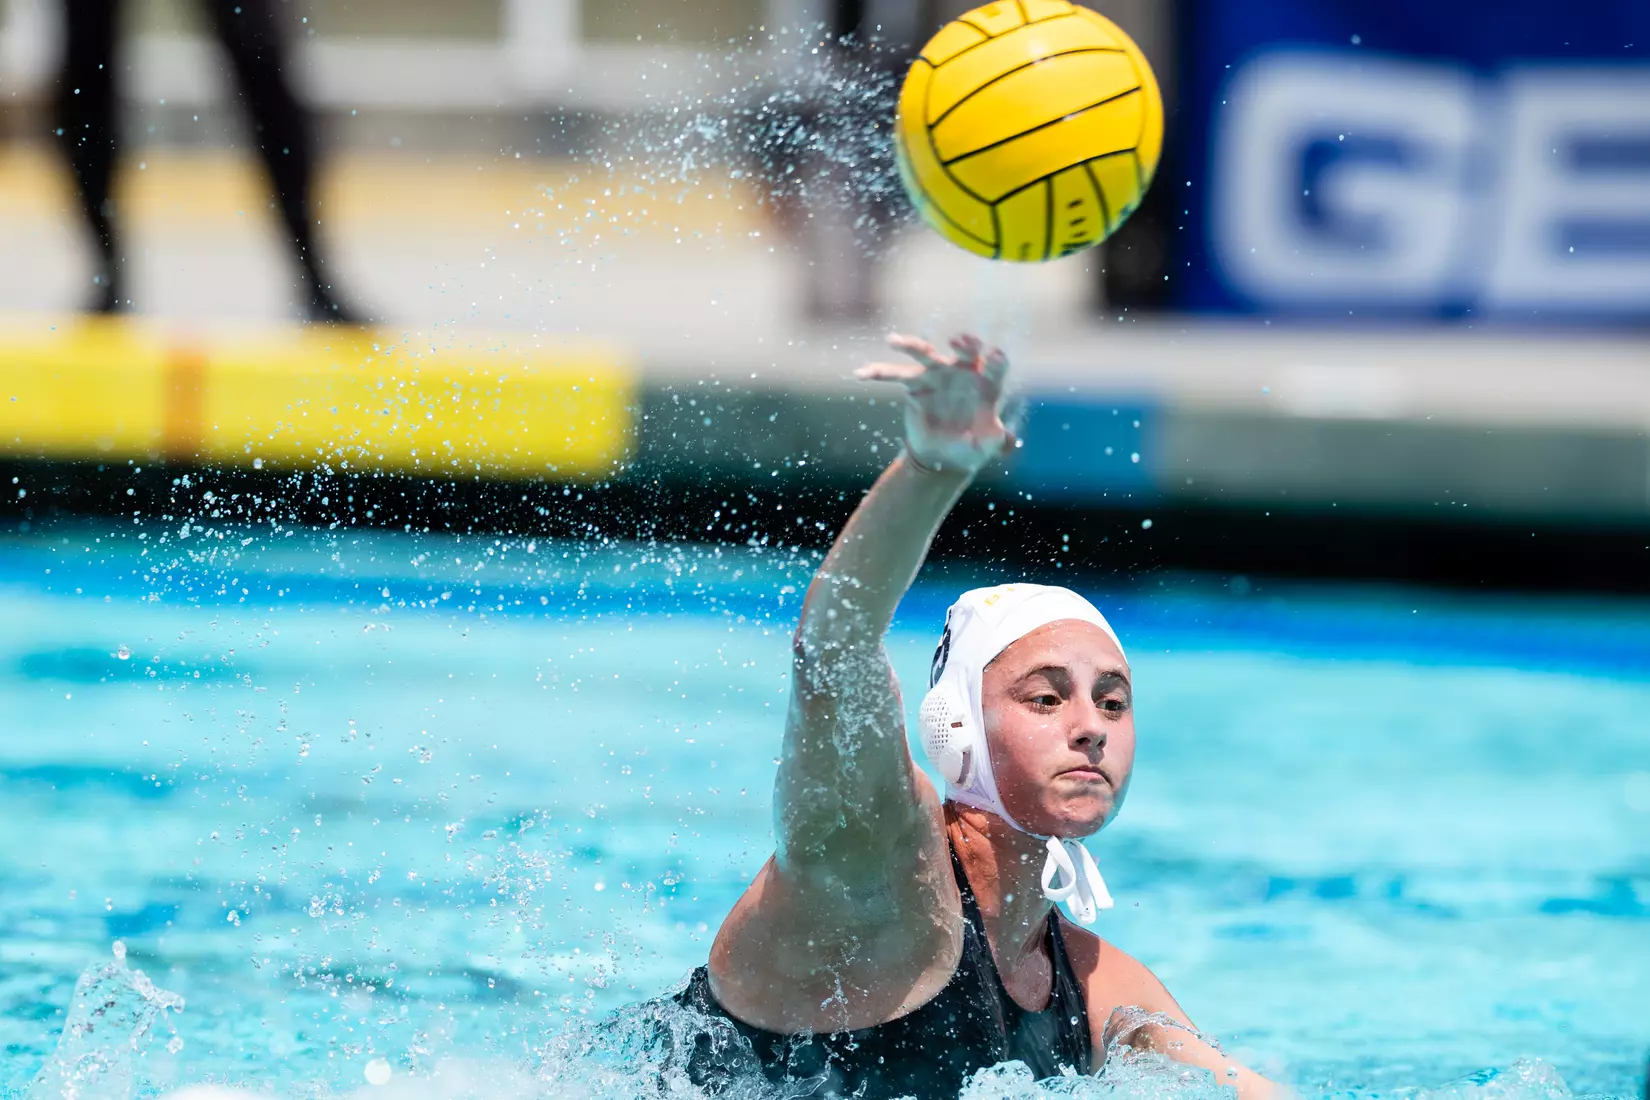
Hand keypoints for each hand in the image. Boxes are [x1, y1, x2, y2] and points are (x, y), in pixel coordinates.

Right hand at [854, 333, 1013, 474]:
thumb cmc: (972, 446)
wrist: (945, 455)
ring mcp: (937, 375)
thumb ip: (996, 440)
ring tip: (892, 341)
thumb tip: (1005, 439)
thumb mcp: (986, 446)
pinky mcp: (915, 384)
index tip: (994, 355)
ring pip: (924, 354)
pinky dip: (877, 373)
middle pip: (964, 351)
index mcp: (987, 383)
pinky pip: (894, 375)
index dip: (996, 360)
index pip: (995, 366)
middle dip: (963, 344)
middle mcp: (963, 371)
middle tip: (957, 340)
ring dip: (909, 345)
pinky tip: (860, 373)